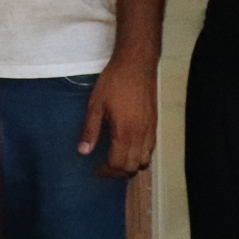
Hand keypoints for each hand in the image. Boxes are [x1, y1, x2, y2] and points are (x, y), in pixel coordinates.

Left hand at [79, 58, 155, 178]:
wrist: (136, 65)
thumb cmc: (114, 82)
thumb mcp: (96, 105)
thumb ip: (90, 130)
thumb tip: (83, 152)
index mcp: (124, 132)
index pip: (118, 164)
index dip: (106, 171)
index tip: (96, 170)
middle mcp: (140, 136)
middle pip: (132, 167)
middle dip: (118, 172)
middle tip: (104, 168)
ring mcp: (150, 131)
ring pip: (145, 161)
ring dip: (131, 166)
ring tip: (117, 161)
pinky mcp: (154, 124)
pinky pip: (151, 150)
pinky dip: (141, 156)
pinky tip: (130, 149)